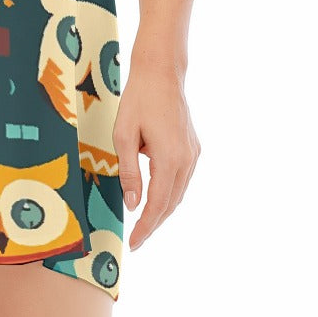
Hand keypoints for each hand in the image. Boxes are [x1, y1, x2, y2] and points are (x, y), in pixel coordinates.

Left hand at [113, 51, 199, 251]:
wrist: (161, 72)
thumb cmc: (138, 99)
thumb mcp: (123, 135)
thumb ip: (129, 172)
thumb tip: (133, 205)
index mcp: (169, 158)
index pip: (157, 204)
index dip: (146, 227)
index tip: (135, 244)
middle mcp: (187, 159)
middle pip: (171, 203)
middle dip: (154, 223)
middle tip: (137, 239)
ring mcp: (193, 153)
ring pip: (178, 192)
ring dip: (162, 208)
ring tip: (143, 221)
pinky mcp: (193, 147)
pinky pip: (182, 178)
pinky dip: (169, 191)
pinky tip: (154, 194)